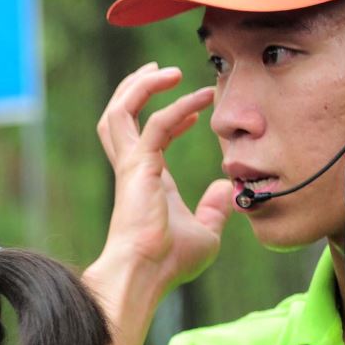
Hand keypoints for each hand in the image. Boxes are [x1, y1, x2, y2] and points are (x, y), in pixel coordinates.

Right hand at [92, 62, 232, 302]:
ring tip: (164, 71)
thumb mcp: (205, 232)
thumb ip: (215, 209)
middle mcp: (132, 168)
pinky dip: (177, 105)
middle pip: (117, 117)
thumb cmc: (169, 262)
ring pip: (119, 111)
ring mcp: (131, 166)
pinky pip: (156, 124)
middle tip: (159, 71)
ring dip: (140, 86)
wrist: (146, 273)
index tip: (195, 113)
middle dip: (134, 89)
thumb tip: (228, 188)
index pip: (147, 137)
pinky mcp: (139, 166)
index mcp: (145, 180)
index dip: (170, 118)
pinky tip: (200, 98)